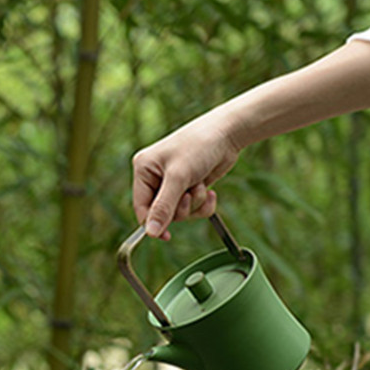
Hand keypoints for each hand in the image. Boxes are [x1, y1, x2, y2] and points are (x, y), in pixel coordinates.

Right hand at [132, 114, 240, 238]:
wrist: (228, 133)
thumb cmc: (199, 146)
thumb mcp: (178, 177)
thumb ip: (163, 207)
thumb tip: (150, 233)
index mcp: (143, 169)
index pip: (141, 207)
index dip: (153, 223)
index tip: (166, 236)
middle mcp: (155, 176)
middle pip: (162, 213)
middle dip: (181, 207)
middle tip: (191, 194)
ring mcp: (173, 182)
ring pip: (180, 212)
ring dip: (195, 204)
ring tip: (202, 186)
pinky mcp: (190, 186)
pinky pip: (194, 208)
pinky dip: (204, 204)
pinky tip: (211, 191)